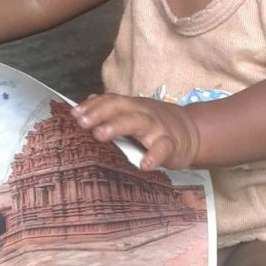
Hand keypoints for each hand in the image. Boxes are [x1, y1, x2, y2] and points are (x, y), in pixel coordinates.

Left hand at [71, 93, 199, 170]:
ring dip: (118, 126)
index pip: (110, 100)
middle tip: (82, 123)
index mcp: (132, 106)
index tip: (74, 114)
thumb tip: (86, 104)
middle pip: (120, 107)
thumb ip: (111, 109)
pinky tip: (144, 164)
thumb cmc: (156, 124)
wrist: (192, 131)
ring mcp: (157, 127)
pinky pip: (162, 148)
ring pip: (138, 122)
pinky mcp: (171, 144)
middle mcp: (143, 113)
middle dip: (100, 113)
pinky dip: (154, 155)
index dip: (92, 106)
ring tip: (100, 134)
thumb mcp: (134, 112)